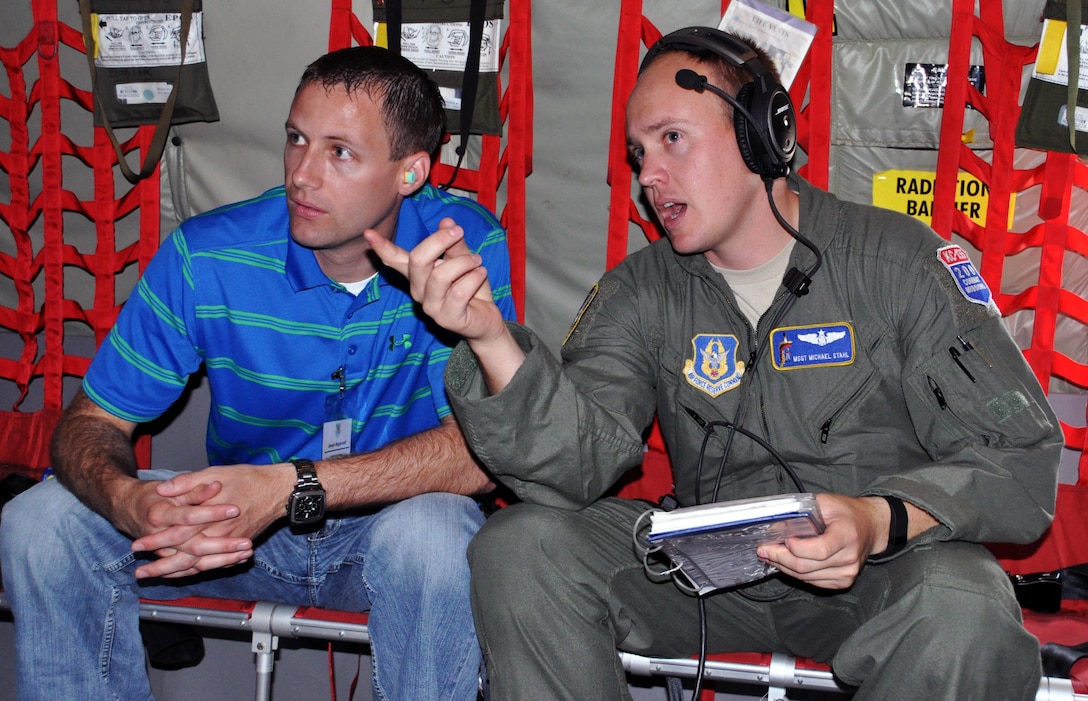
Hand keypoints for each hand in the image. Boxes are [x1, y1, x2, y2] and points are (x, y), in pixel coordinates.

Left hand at [130, 464, 290, 578]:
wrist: (279, 490)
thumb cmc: (249, 479)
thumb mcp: (216, 473)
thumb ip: (187, 482)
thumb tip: (162, 490)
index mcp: (210, 516)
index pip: (177, 533)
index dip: (156, 540)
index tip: (137, 546)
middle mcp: (220, 534)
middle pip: (185, 556)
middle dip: (162, 566)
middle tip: (141, 574)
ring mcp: (230, 543)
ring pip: (199, 565)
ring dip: (177, 573)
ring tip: (157, 578)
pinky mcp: (238, 545)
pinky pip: (216, 565)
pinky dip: (199, 571)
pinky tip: (186, 574)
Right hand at [365, 218, 505, 343]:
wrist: (487, 319)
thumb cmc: (471, 288)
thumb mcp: (463, 260)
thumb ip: (454, 244)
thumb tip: (447, 222)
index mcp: (418, 275)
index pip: (395, 260)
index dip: (382, 247)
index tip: (368, 233)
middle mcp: (419, 291)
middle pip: (418, 260)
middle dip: (439, 240)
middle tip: (458, 231)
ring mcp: (431, 307)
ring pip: (440, 275)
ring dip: (463, 262)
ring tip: (477, 261)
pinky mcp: (448, 319)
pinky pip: (459, 292)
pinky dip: (474, 277)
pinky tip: (481, 273)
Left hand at [755, 493, 884, 589]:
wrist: (870, 527)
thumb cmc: (846, 513)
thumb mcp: (825, 503)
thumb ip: (801, 512)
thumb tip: (774, 527)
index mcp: (847, 535)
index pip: (818, 550)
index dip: (795, 547)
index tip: (783, 539)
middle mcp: (850, 558)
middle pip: (806, 567)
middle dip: (779, 559)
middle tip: (763, 550)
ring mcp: (848, 573)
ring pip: (806, 577)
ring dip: (784, 567)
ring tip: (771, 556)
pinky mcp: (843, 582)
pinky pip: (812, 582)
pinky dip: (796, 573)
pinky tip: (787, 563)